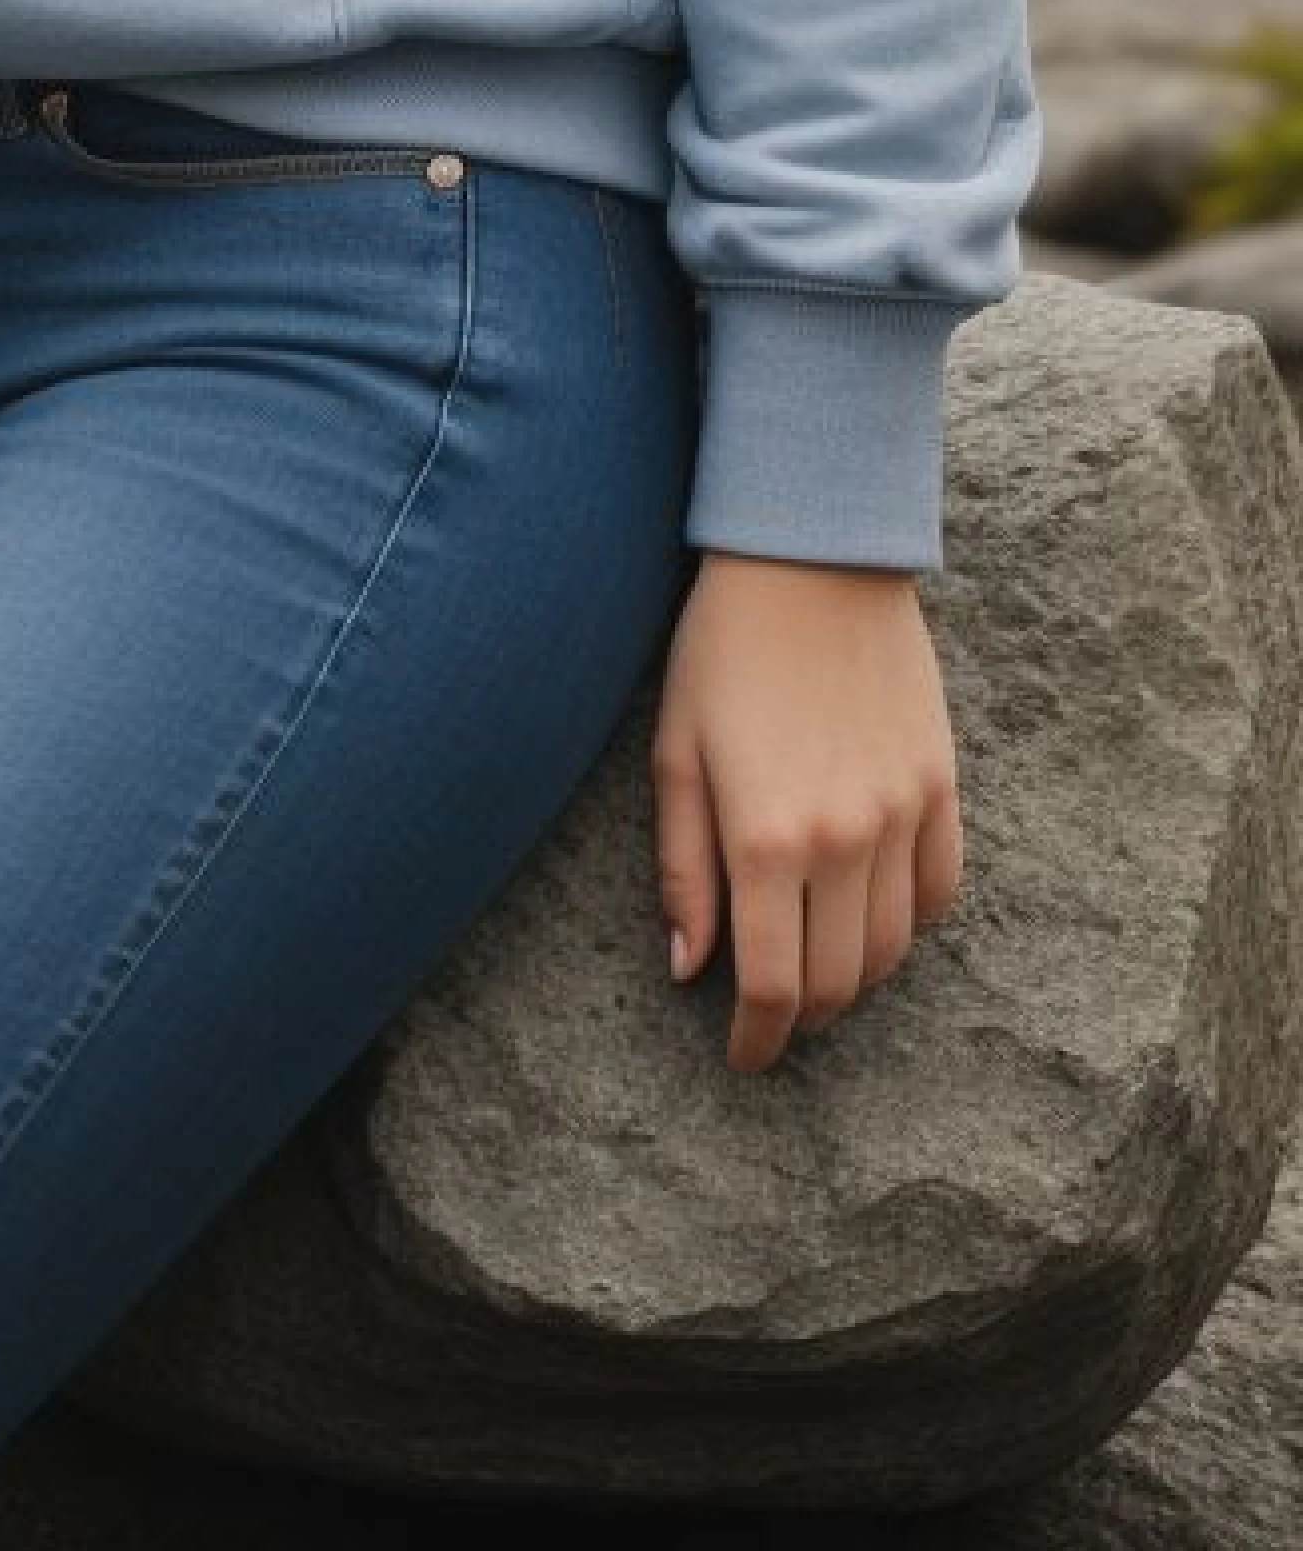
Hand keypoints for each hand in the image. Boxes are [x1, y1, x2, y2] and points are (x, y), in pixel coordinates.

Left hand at [651, 550, 964, 1074]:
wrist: (811, 560)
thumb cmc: (722, 649)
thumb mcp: (675, 752)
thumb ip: (683, 868)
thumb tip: (689, 968)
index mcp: (764, 837)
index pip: (774, 986)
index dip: (757, 1040)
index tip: (743, 1056)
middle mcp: (841, 840)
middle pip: (838, 982)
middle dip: (802, 1017)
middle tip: (773, 1013)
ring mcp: (900, 814)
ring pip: (892, 949)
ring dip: (855, 977)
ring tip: (817, 964)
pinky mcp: (940, 786)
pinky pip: (940, 891)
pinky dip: (909, 923)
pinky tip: (874, 914)